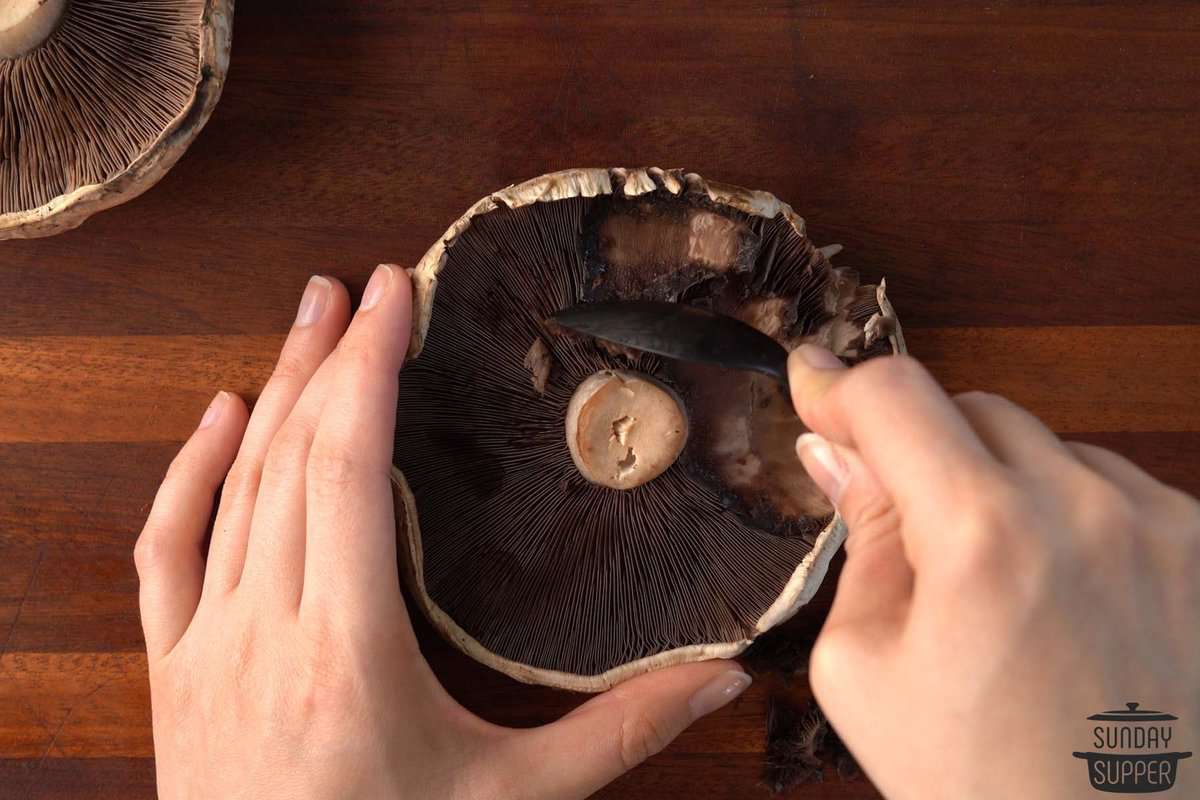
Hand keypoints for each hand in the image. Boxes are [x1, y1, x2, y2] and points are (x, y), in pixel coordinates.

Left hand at [135, 266, 751, 799]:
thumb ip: (616, 733)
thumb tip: (717, 677)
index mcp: (345, 652)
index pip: (347, 467)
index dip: (368, 366)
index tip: (391, 294)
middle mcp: (262, 632)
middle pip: (289, 456)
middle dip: (327, 356)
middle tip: (358, 283)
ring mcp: (205, 649)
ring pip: (232, 489)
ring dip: (271, 392)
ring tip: (305, 318)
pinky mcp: (175, 671)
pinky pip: (166, 552)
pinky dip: (188, 474)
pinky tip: (219, 420)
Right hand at [787, 345, 1199, 799]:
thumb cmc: (978, 782)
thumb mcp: (865, 668)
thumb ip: (859, 539)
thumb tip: (836, 452)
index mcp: (983, 538)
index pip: (895, 397)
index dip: (838, 384)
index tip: (811, 384)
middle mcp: (1085, 508)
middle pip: (968, 406)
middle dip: (918, 446)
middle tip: (901, 520)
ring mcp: (1159, 523)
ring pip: (1041, 443)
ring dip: (996, 480)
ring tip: (994, 581)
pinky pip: (1107, 483)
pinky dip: (1064, 511)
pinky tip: (1057, 589)